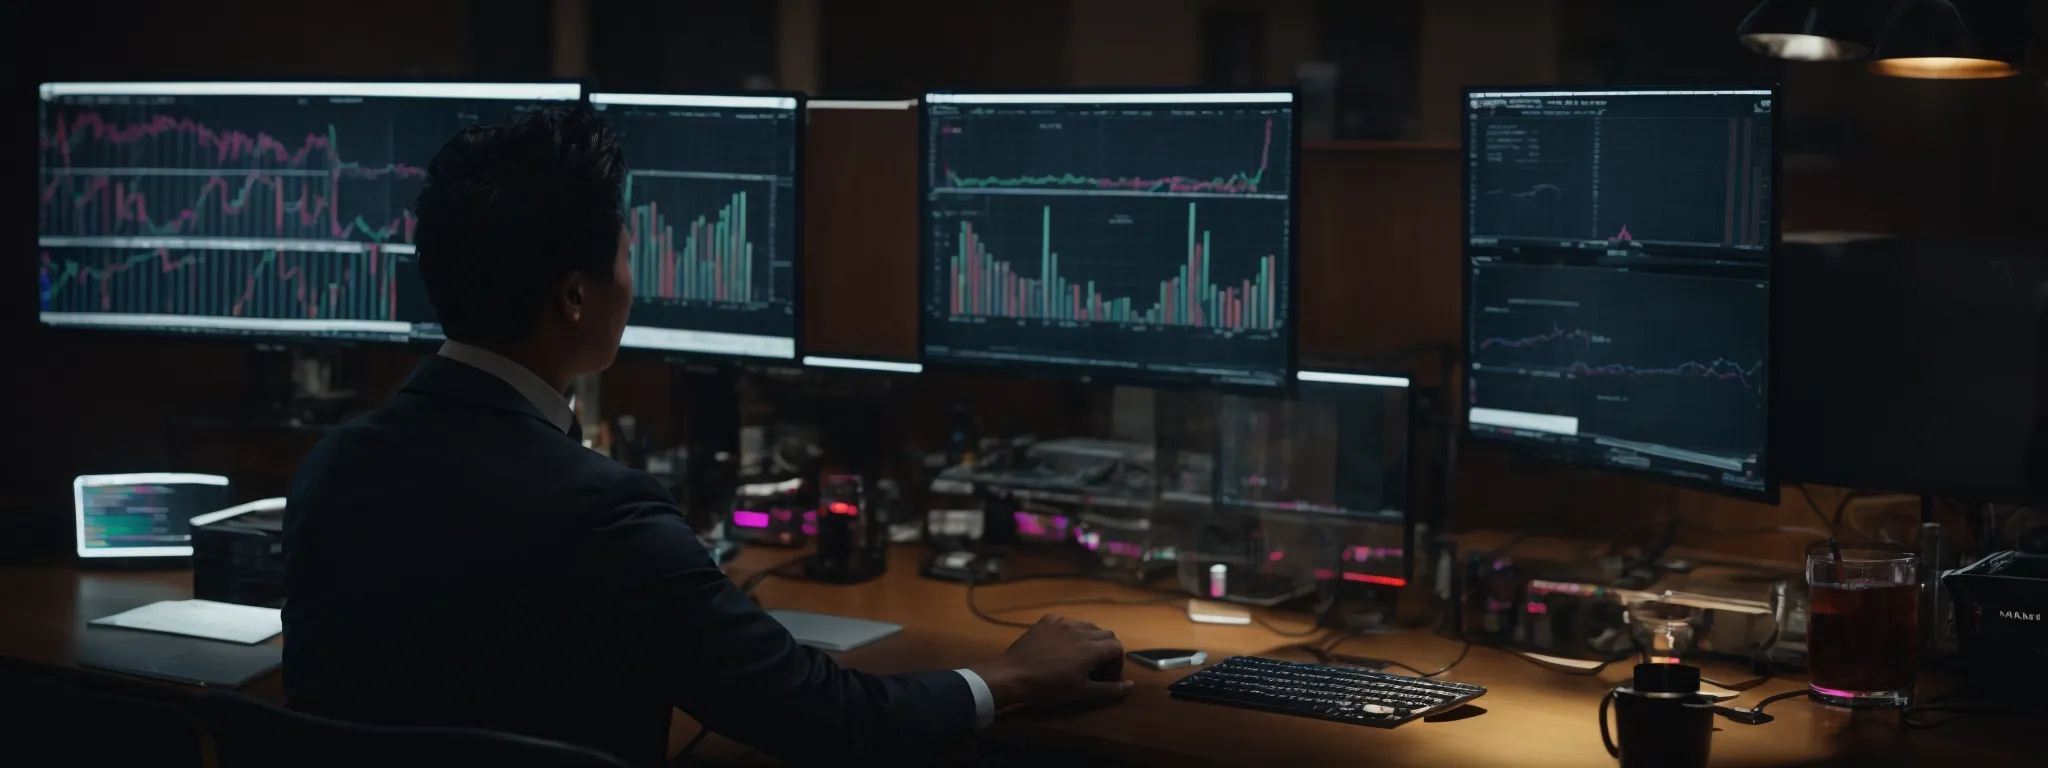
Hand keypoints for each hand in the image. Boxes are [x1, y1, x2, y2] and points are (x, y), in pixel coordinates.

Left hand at [971, 614, 1131, 707]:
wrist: (1013, 675)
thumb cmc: (1049, 687)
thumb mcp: (1081, 693)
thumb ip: (1109, 689)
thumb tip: (1131, 685)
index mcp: (1092, 647)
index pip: (1117, 646)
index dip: (1117, 662)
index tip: (1108, 675)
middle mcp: (1081, 629)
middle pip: (1106, 634)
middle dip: (1106, 650)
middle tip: (1096, 667)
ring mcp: (1063, 621)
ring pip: (1088, 626)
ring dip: (1091, 639)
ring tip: (1080, 656)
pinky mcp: (1048, 620)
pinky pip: (1068, 622)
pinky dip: (1072, 632)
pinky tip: (1062, 646)